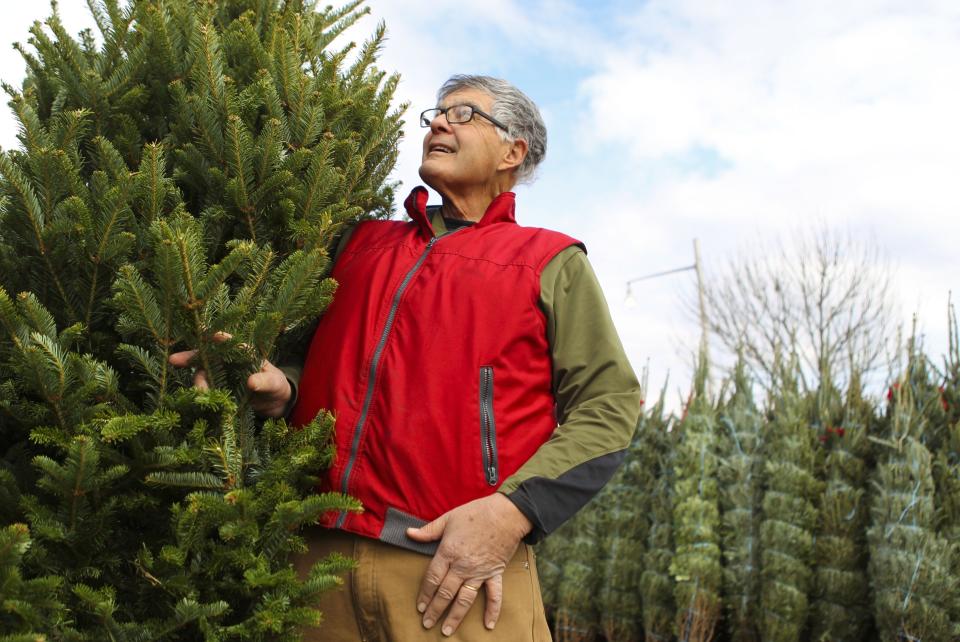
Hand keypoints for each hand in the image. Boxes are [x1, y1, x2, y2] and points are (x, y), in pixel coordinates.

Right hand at [167, 331, 291, 417]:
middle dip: (189, 357)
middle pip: (206, 356)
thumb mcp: (275, 382)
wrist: (276, 404)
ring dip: (198, 382)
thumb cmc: (277, 386)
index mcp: (243, 353)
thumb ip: (265, 381)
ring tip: (200, 394)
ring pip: (203, 375)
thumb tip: (251, 382)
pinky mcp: (219, 391)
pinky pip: (206, 391)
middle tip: (174, 360)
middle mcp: (229, 362)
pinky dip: (201, 395)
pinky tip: (198, 400)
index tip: (206, 335)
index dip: (215, 336)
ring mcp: (222, 377)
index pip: (227, 341)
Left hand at [406, 493, 532, 635]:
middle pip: (445, 593)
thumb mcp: (448, 518)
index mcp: (448, 552)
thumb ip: (428, 530)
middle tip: (426, 623)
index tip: (419, 606)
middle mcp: (462, 566)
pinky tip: (488, 625)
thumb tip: (409, 533)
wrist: (506, 513)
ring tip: (446, 631)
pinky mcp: (495, 573)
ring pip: (464, 599)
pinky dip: (492, 611)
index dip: (425, 593)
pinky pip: (494, 595)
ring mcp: (479, 572)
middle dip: (435, 610)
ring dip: (455, 616)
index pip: (432, 578)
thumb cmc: (476, 513)